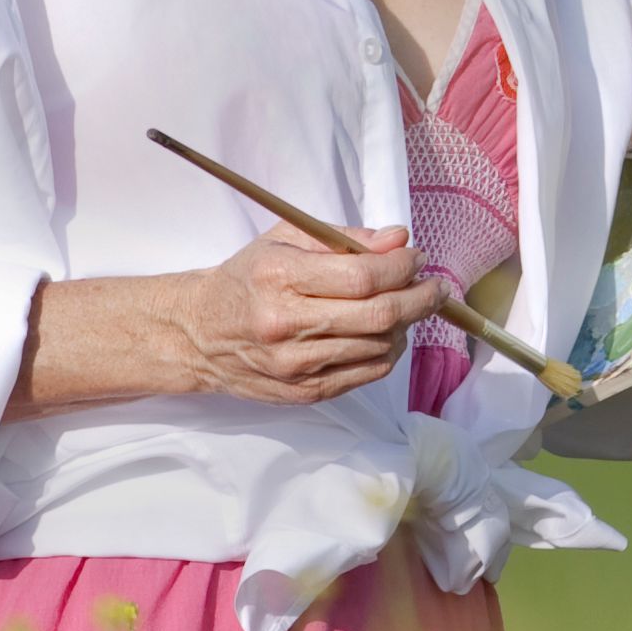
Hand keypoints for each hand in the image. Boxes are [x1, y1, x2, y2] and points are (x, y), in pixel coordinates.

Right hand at [14, 225, 446, 413]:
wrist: (196, 335)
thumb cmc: (246, 279)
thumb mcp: (284, 240)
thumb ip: (345, 238)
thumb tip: (399, 239)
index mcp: (279, 278)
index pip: (363, 276)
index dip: (402, 266)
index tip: (417, 257)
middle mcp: (286, 325)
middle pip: (380, 315)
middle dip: (421, 298)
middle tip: (435, 286)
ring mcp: (295, 365)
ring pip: (380, 346)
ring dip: (406, 325)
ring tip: (406, 306)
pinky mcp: (304, 392)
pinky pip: (367, 372)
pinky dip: (387, 350)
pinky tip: (384, 333)